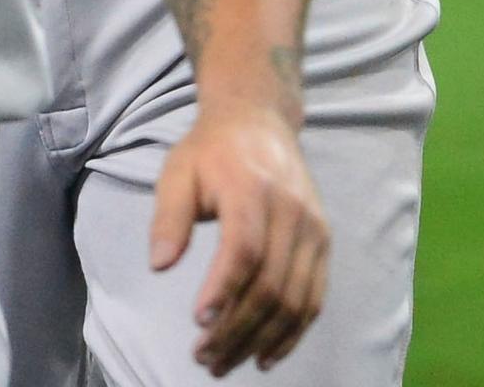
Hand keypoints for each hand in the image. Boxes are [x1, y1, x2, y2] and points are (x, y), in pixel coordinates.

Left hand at [150, 101, 325, 373]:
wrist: (260, 120)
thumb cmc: (211, 150)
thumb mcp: (178, 171)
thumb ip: (168, 217)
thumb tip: (160, 266)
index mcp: (252, 189)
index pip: (244, 249)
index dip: (223, 290)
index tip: (198, 323)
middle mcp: (291, 211)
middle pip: (270, 284)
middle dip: (237, 329)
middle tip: (204, 358)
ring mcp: (313, 229)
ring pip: (295, 299)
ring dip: (262, 340)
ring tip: (226, 363)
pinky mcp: (323, 242)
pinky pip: (314, 298)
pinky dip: (292, 333)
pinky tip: (265, 355)